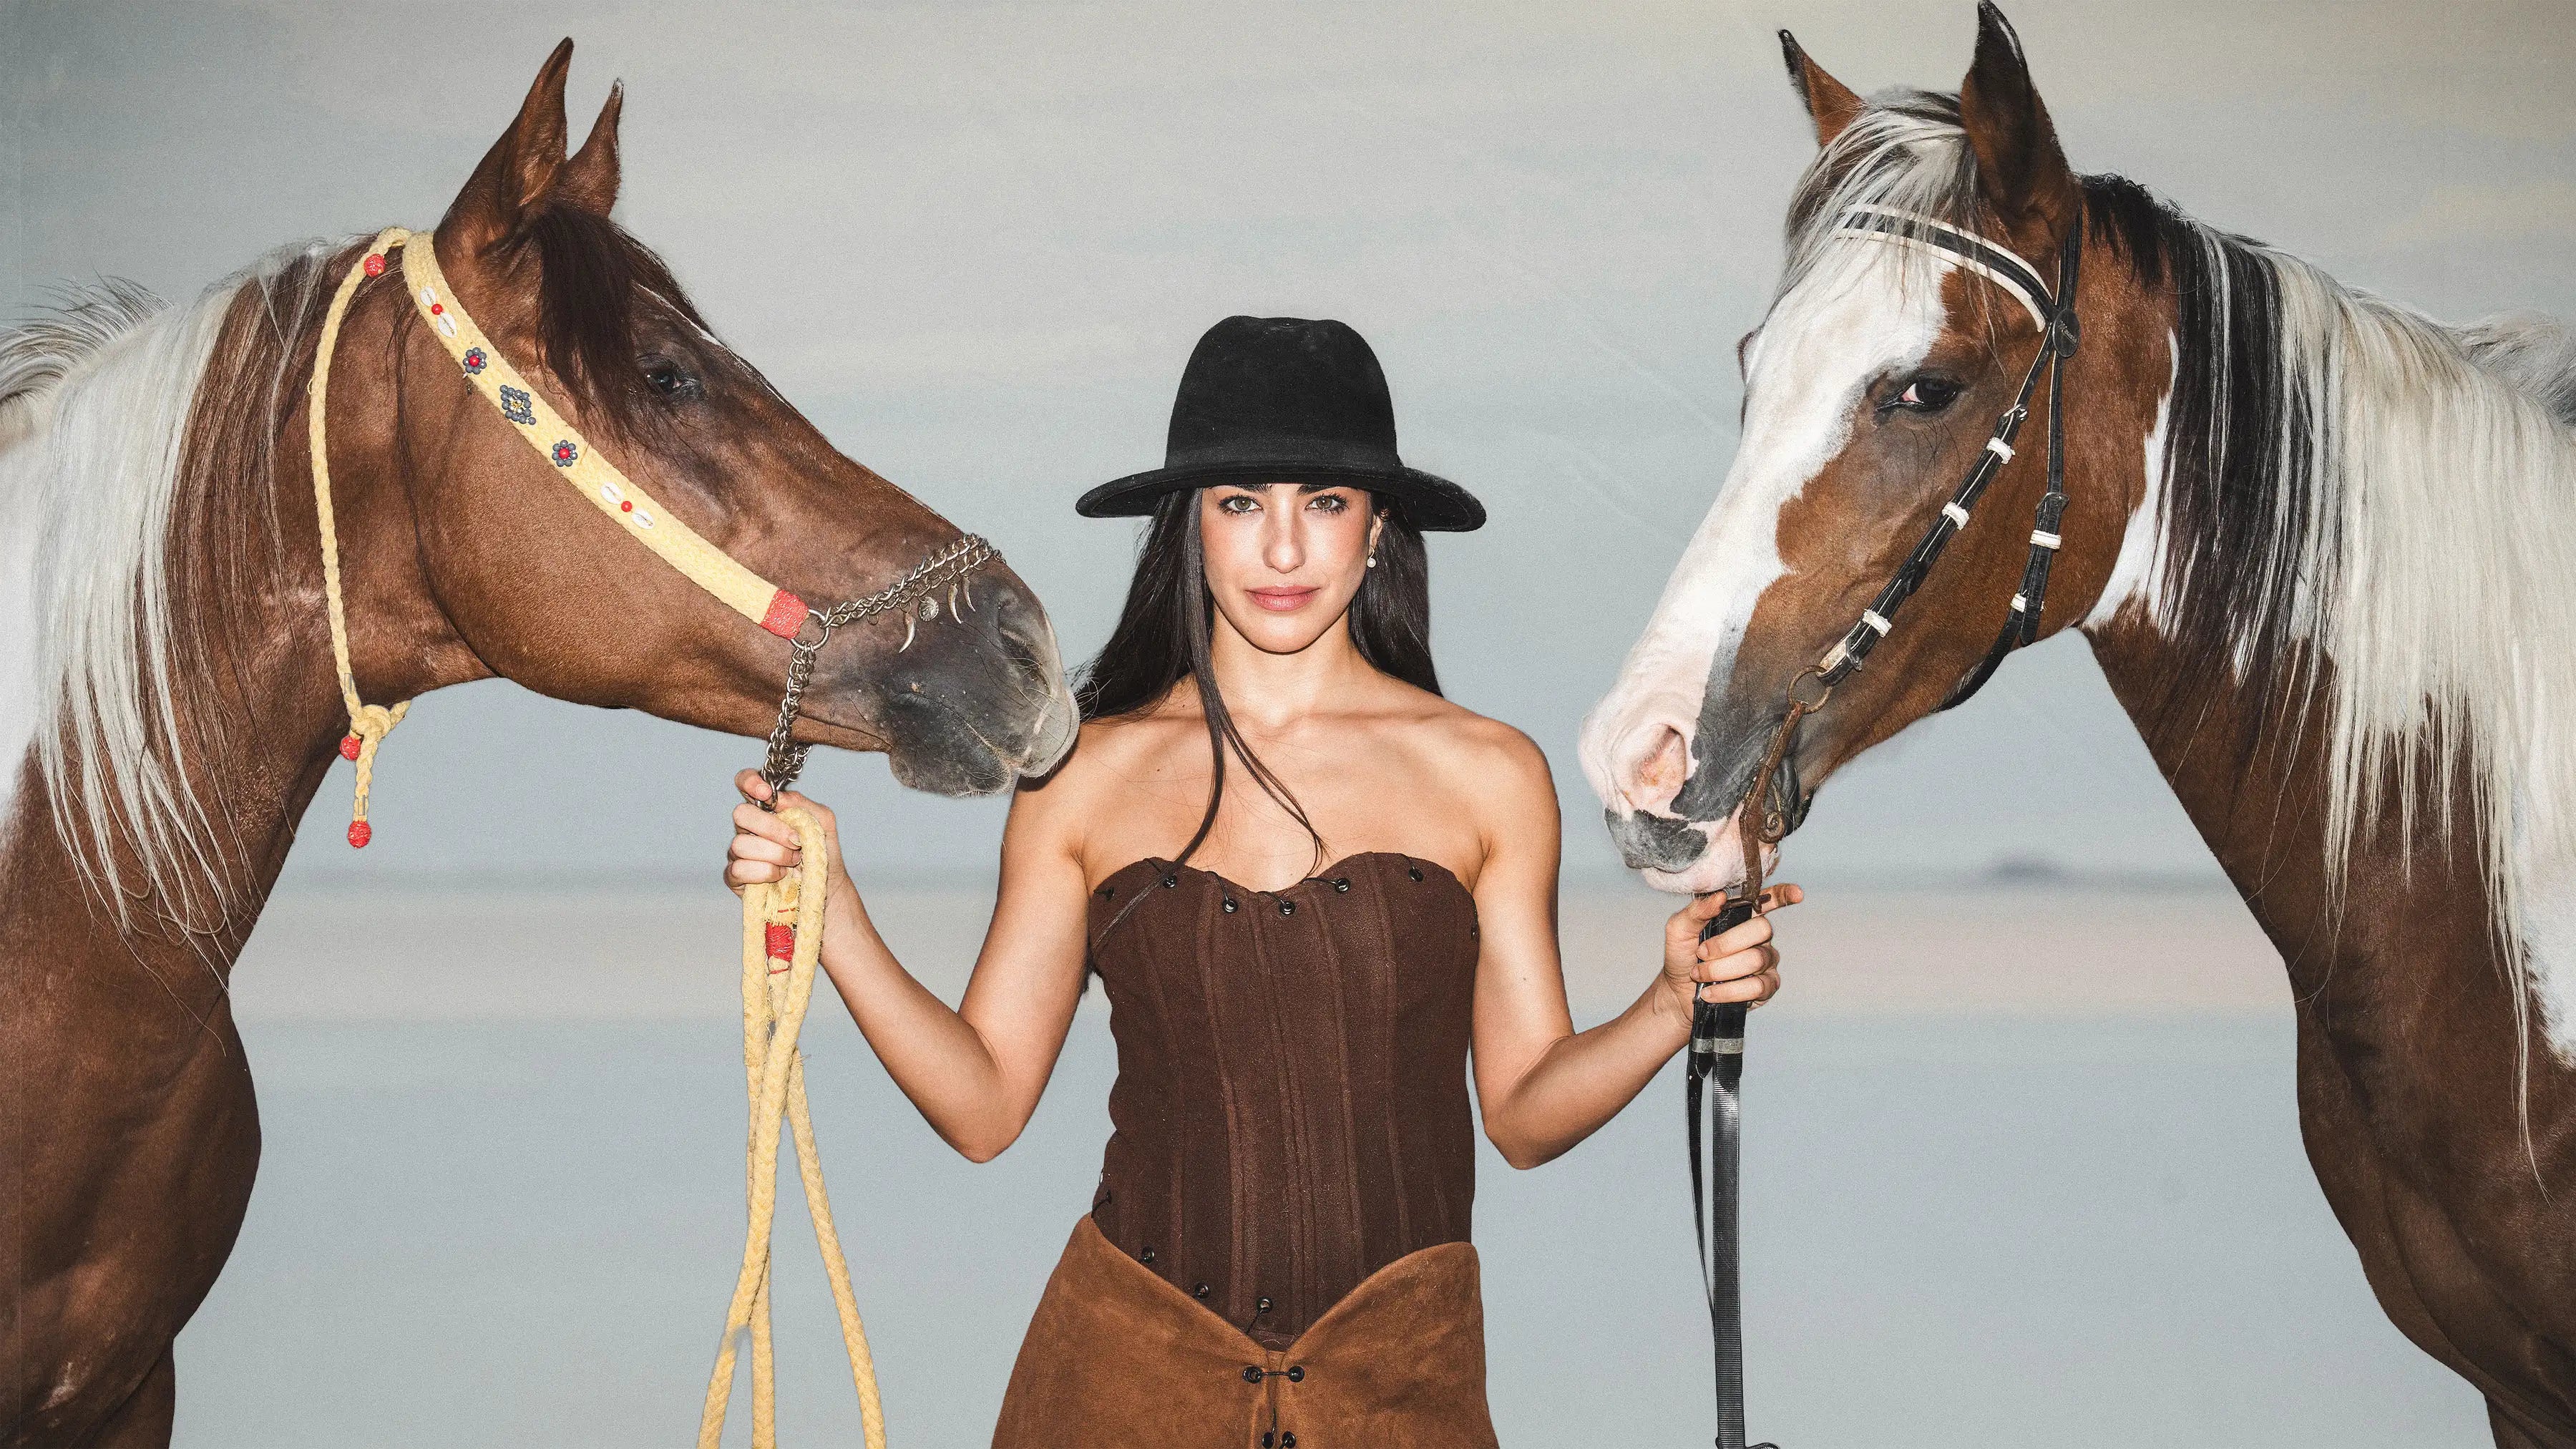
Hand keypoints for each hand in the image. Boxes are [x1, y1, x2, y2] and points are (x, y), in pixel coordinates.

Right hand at [726, 769, 855, 919]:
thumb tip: (778, 798)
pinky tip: (780, 876)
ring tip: (793, 861)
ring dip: (774, 854)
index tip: (767, 794)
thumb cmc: (822, 853)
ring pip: (740, 844)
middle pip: (741, 814)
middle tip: (795, 841)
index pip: (745, 783)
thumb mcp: (823, 823)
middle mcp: (749, 828)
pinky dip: (764, 872)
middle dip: (771, 828)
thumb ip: (804, 805)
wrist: (825, 888)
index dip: (749, 782)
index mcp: (767, 809)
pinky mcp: (735, 877)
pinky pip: (738, 869)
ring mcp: (739, 852)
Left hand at [1659, 884, 1801, 1019]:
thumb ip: (1697, 911)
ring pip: (1756, 959)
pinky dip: (1729, 990)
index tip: (1797, 895)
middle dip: (1727, 943)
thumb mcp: (1679, 929)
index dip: (1785, 895)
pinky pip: (1757, 986)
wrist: (1678, 992)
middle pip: (1762, 929)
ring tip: (1699, 975)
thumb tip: (1720, 897)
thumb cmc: (1682, 956)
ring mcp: (1766, 962)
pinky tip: (1711, 992)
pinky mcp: (1766, 987)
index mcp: (1742, 916)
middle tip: (1701, 953)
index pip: (1770, 900)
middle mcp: (1759, 937)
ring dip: (1720, 969)